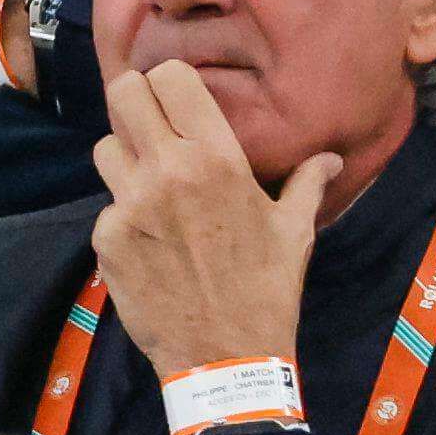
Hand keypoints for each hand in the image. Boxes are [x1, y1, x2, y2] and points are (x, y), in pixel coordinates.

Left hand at [88, 60, 324, 377]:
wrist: (226, 355)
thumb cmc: (267, 289)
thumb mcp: (295, 232)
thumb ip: (307, 183)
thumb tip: (330, 156)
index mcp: (217, 160)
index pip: (171, 79)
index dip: (169, 81)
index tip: (175, 95)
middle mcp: (166, 172)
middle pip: (124, 95)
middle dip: (135, 101)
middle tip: (150, 120)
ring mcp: (129, 203)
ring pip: (105, 147)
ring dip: (124, 157)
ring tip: (152, 184)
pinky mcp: (105, 236)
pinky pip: (106, 204)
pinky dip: (123, 215)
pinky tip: (150, 240)